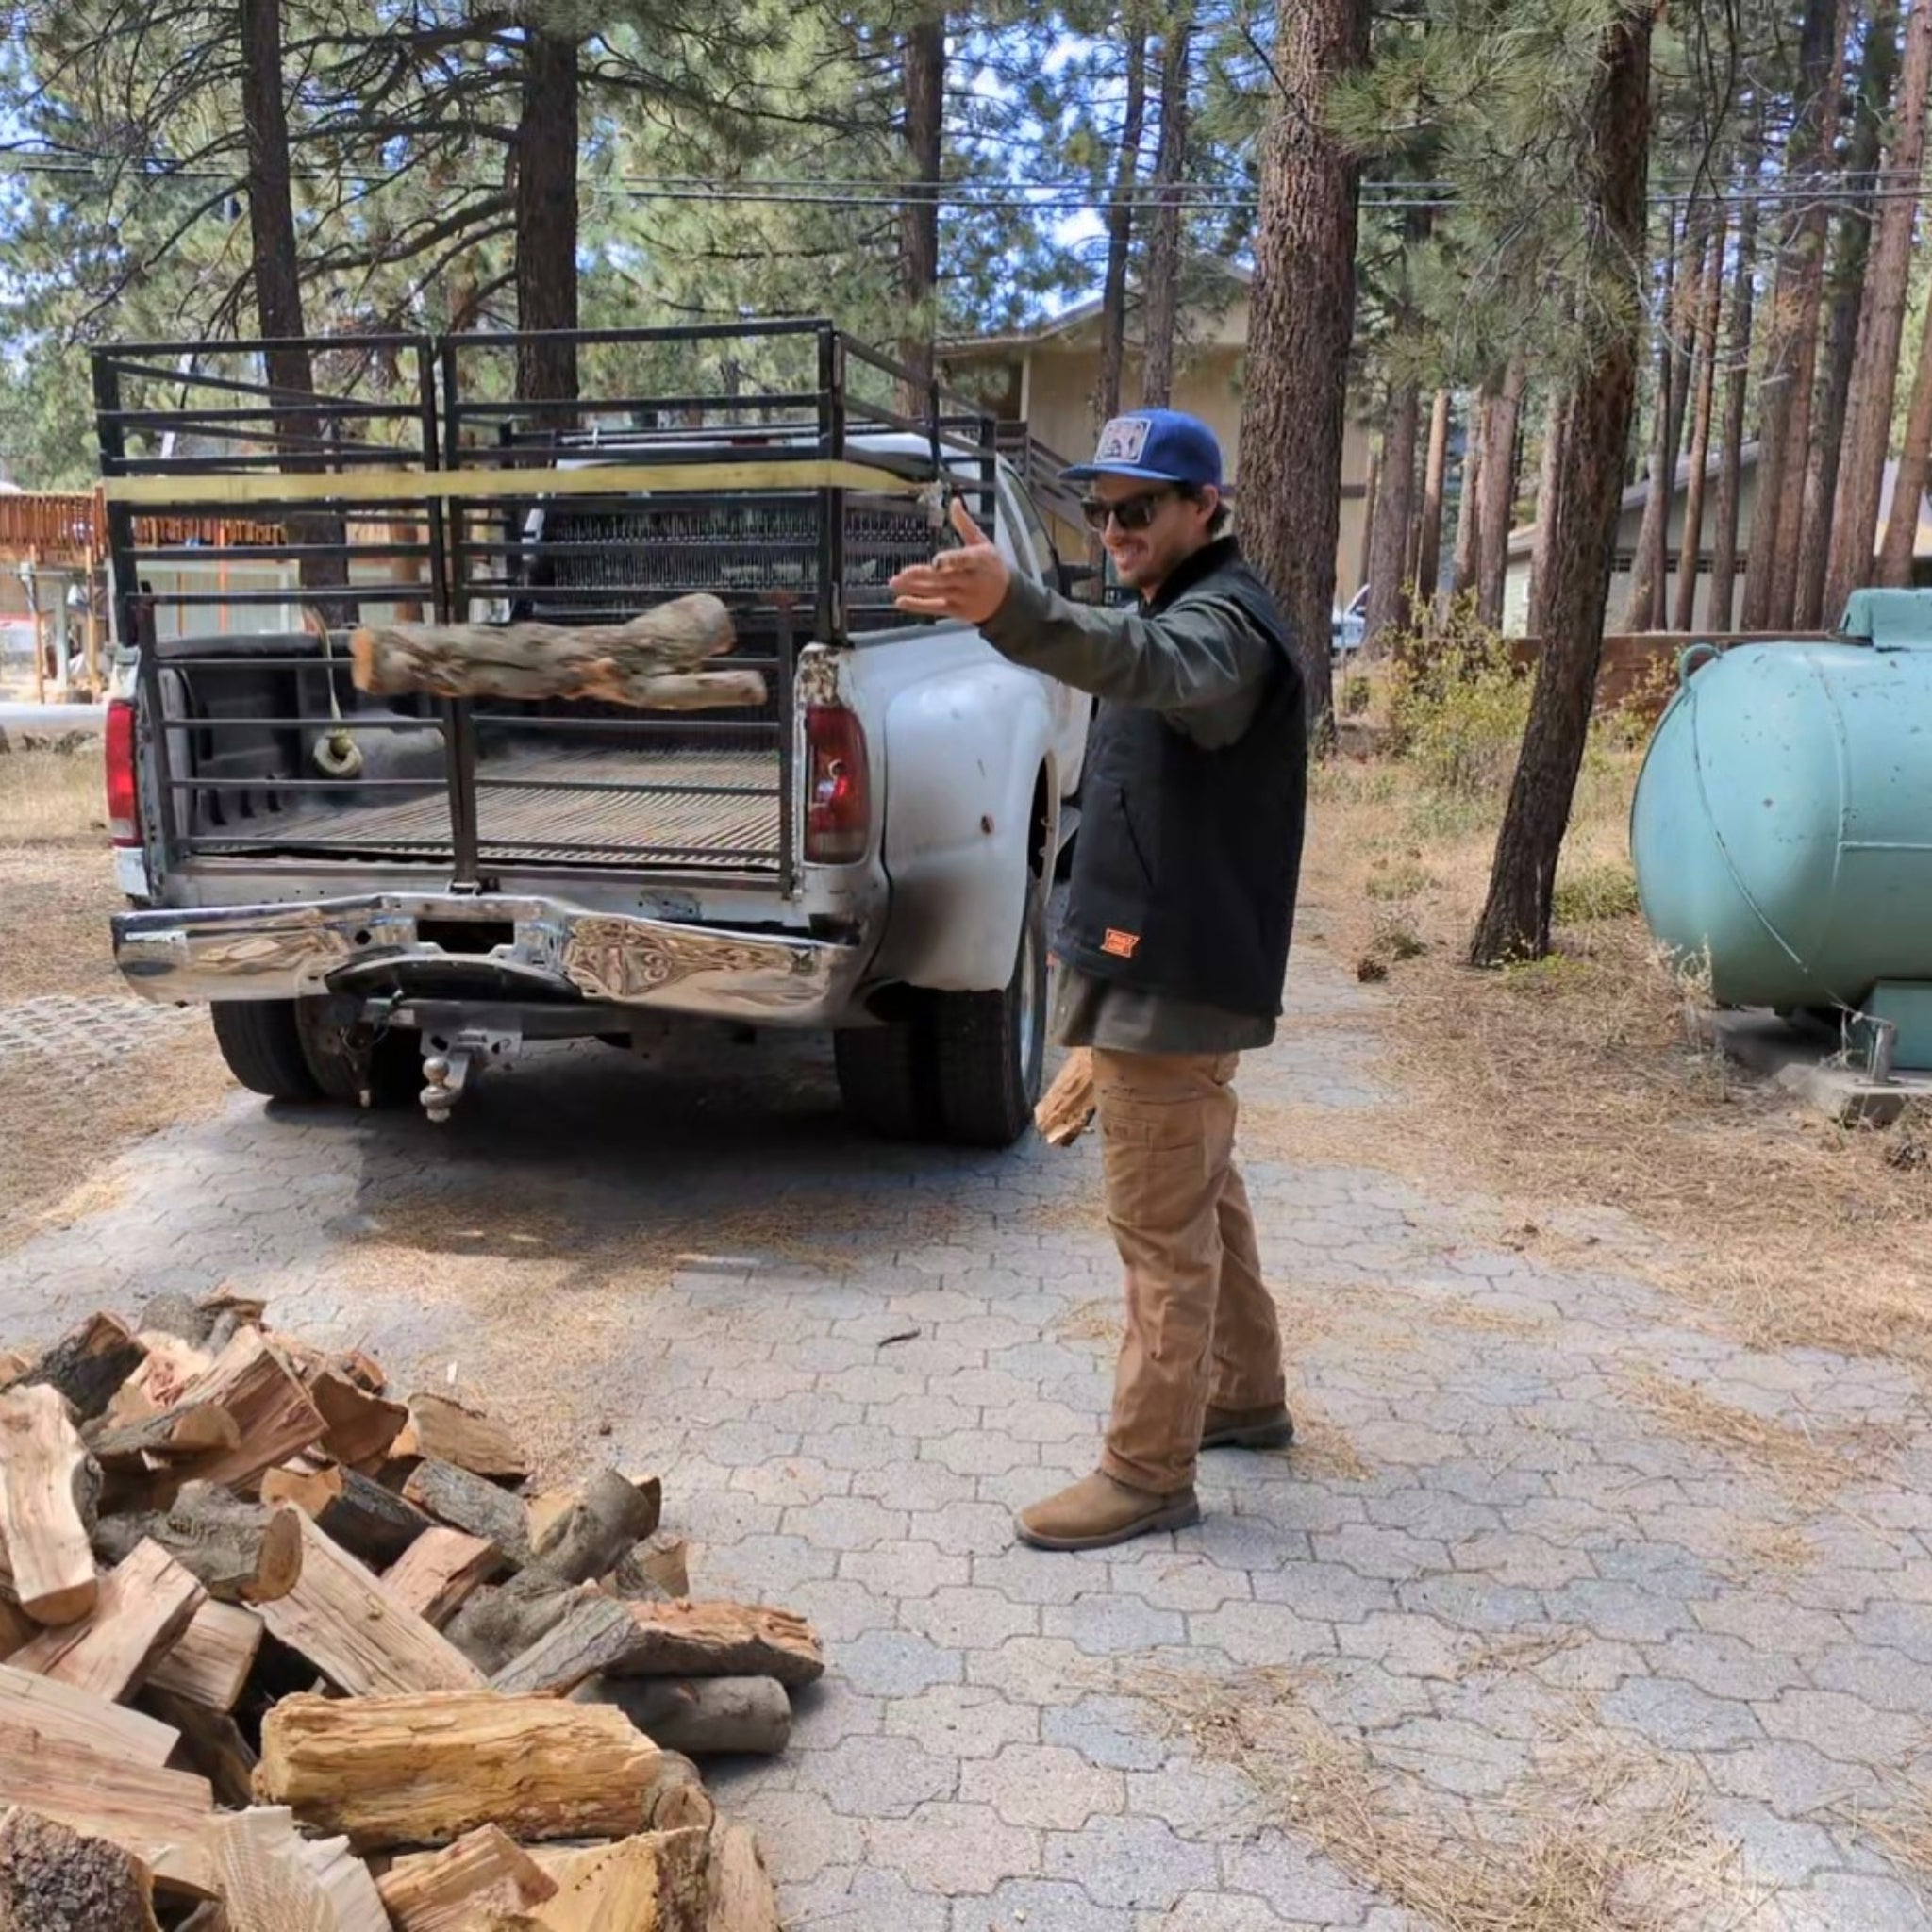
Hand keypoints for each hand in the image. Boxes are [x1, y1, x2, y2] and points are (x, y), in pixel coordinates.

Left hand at [890, 496, 1011, 624]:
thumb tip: (954, 502)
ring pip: (936, 592)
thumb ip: (966, 525)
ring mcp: (964, 597)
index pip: (965, 560)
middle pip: (945, 578)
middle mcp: (972, 580)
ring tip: (894, 583)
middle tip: (902, 573)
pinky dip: (918, 605)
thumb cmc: (992, 567)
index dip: (951, 561)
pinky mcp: (957, 611)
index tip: (936, 561)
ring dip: (914, 588)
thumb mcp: (983, 543)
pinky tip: (901, 601)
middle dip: (923, 576)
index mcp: (980, 560)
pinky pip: (935, 608)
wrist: (1006, 600)